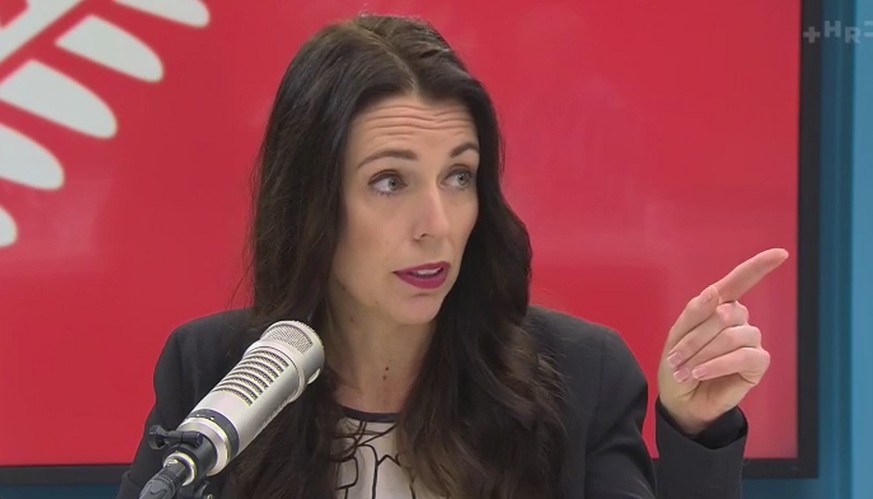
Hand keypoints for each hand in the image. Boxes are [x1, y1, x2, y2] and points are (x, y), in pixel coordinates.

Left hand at [657, 248, 788, 434]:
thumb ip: (694, 312)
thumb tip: (714, 292)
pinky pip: (743, 356)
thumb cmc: (678, 364)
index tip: (780, 253)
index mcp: (718, 305)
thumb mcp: (677, 335)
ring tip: (685, 370)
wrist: (680, 399)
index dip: (759, 266)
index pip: (740, 280)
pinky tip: (701, 373)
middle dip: (695, 338)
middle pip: (723, 314)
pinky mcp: (757, 363)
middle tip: (676, 358)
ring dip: (703, 354)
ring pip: (732, 336)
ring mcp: (750, 340)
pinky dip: (718, 365)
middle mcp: (737, 319)